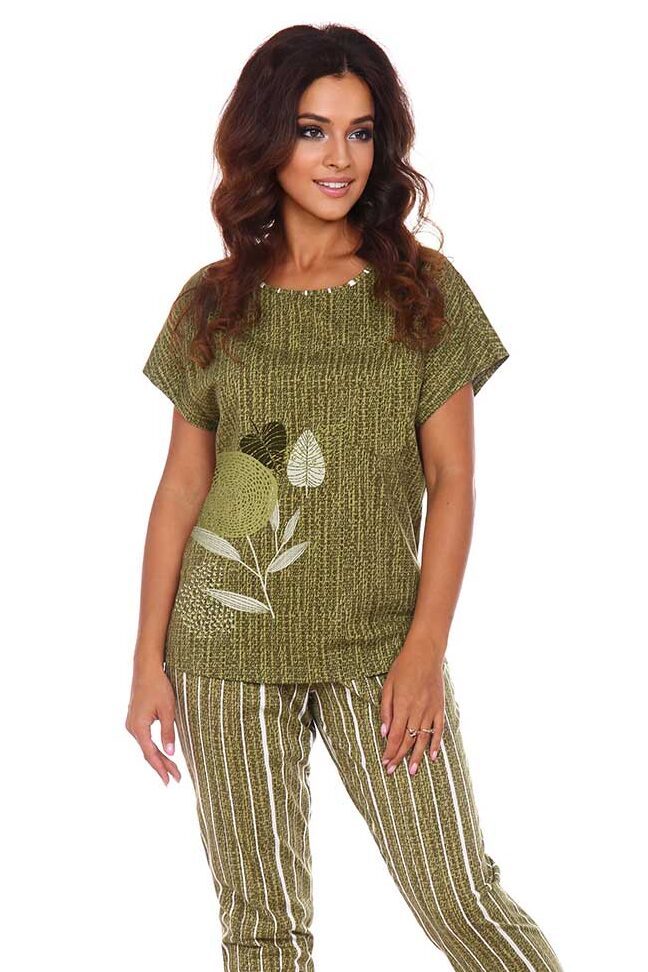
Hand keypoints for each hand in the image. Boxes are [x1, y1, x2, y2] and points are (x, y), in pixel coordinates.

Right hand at [125, 662, 180, 785]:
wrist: (146, 669)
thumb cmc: (158, 687)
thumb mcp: (168, 710)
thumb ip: (168, 732)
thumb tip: (170, 753)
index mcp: (138, 728)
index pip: (151, 754)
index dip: (161, 768)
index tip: (170, 780)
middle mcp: (132, 728)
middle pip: (148, 753)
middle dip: (162, 766)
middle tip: (176, 778)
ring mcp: (132, 723)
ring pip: (146, 746)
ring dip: (159, 757)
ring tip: (172, 769)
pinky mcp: (135, 719)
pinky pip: (144, 739)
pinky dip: (154, 748)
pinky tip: (162, 753)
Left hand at [379, 637, 444, 776]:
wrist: (425, 653)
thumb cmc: (403, 667)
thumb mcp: (388, 685)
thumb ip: (385, 710)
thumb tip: (383, 732)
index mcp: (402, 705)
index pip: (394, 735)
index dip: (390, 751)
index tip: (385, 762)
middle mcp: (417, 710)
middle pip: (407, 740)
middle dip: (399, 757)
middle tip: (392, 771)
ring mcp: (430, 710)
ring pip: (423, 738)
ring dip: (416, 756)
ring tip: (412, 771)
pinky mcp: (440, 708)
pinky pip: (439, 729)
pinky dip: (436, 744)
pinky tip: (433, 756)